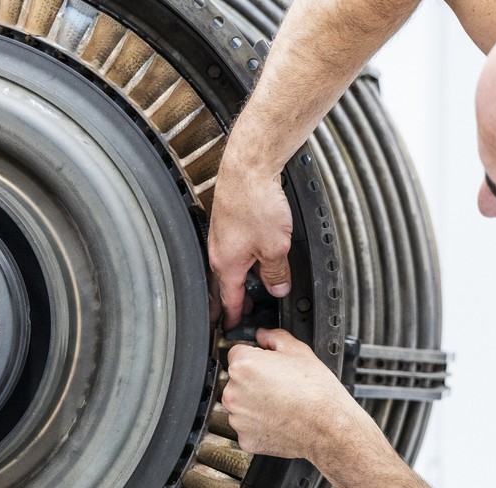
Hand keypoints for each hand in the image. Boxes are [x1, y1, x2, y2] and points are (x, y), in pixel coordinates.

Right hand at [208, 152, 292, 330]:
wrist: (249, 167)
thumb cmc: (256, 202)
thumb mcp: (276, 247)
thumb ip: (277, 272)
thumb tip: (277, 286)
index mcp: (226, 263)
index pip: (228, 299)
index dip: (232, 317)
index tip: (231, 327)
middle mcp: (218, 250)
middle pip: (222, 284)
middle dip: (227, 302)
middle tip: (229, 317)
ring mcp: (221, 234)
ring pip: (227, 264)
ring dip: (235, 279)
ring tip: (244, 291)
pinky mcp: (227, 219)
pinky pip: (231, 247)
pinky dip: (238, 259)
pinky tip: (250, 257)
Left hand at [221, 328, 357, 459]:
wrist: (329, 427)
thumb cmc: (316, 391)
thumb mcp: (298, 351)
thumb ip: (274, 337)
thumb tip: (263, 335)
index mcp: (244, 366)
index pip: (237, 353)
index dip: (254, 356)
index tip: (265, 364)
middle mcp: (234, 392)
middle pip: (236, 379)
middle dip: (252, 379)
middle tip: (276, 384)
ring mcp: (238, 418)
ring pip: (239, 404)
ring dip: (252, 402)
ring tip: (278, 402)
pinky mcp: (245, 438)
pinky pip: (245, 426)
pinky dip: (257, 424)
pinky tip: (276, 418)